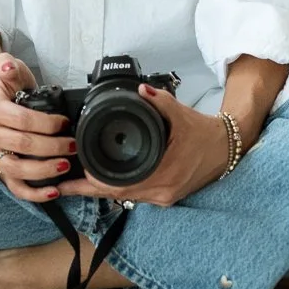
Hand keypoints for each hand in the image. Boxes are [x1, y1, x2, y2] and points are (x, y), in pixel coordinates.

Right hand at [0, 52, 76, 203]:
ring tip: (65, 165)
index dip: (46, 123)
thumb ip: (8, 65)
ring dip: (44, 170)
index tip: (64, 123)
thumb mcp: (10, 70)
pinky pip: (14, 187)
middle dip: (51, 146)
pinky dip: (34, 193)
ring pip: (16, 170)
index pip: (21, 119)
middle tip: (72, 145)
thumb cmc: (9, 87)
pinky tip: (53, 191)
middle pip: (21, 145)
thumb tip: (6, 66)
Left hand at [55, 84, 230, 205]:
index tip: (74, 176)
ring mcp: (163, 197)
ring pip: (124, 198)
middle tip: (61, 184)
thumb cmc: (203, 133)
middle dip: (88, 190)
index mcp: (163, 176)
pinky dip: (116, 190)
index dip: (94, 183)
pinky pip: (135, 196)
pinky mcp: (165, 196)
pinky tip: (101, 183)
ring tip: (74, 184)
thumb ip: (159, 101)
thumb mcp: (180, 113)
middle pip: (116, 196)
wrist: (226, 149)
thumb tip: (141, 90)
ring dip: (100, 192)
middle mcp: (161, 192)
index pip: (119, 186)